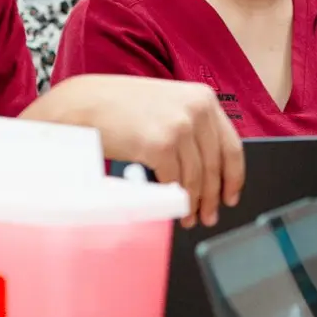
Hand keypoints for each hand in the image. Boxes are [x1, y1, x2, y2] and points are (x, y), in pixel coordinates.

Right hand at [26, 74, 244, 227]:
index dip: (233, 175)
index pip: (231, 144)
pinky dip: (176, 200)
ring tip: (191, 218)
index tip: (231, 194)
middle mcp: (197, 109)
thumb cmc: (118, 107)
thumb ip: (190, 126)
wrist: (82, 104)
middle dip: (213, 196)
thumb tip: (208, 166)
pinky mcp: (160, 144)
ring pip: (196, 176)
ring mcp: (180, 126)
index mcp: (203, 98)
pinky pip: (175, 181)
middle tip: (210, 215)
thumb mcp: (166, 105)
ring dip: (195, 203)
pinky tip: (174, 210)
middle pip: (215, 165)